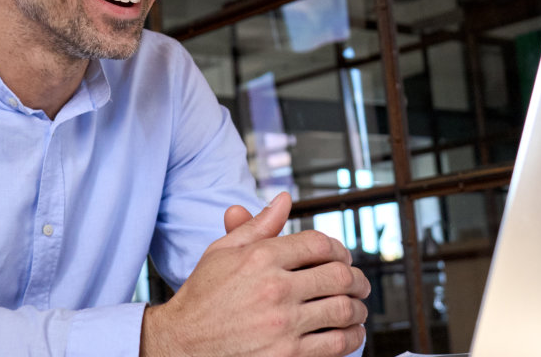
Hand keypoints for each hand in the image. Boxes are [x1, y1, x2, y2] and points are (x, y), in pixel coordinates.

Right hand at [142, 192, 371, 356]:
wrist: (181, 344)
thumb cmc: (202, 299)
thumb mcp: (222, 253)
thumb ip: (258, 226)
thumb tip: (284, 200)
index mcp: (260, 258)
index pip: (319, 244)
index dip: (339, 249)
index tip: (343, 259)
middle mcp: (274, 288)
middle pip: (339, 275)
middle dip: (357, 279)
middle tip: (359, 285)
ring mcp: (282, 325)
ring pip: (343, 310)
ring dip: (358, 309)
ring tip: (357, 309)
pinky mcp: (287, 356)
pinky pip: (336, 344)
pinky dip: (351, 338)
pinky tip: (349, 334)